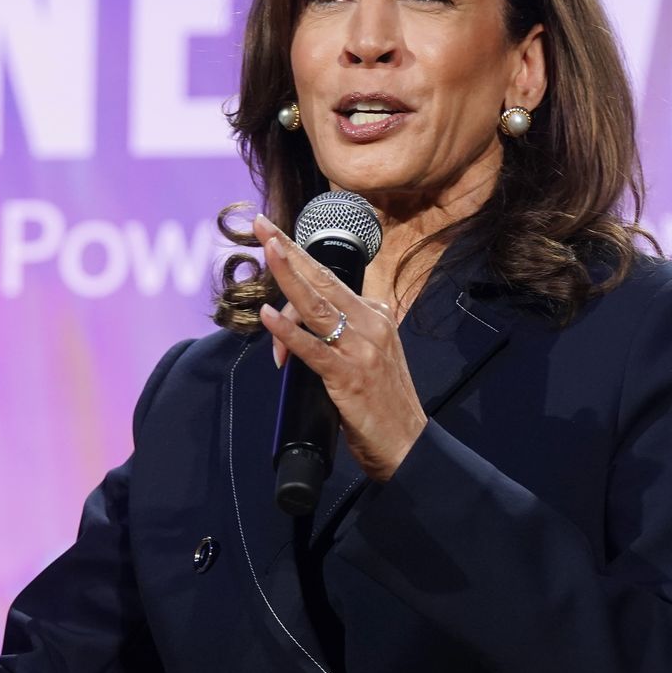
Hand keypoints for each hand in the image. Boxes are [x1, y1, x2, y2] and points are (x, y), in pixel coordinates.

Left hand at [254, 214, 426, 481]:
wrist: (409, 445)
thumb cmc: (381, 405)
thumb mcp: (366, 357)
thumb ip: (338, 335)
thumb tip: (293, 330)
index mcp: (376, 315)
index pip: (329, 280)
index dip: (299, 256)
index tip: (275, 234)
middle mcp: (372, 323)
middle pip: (322, 279)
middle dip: (289, 250)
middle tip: (262, 227)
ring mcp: (362, 348)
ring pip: (316, 305)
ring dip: (288, 276)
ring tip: (267, 252)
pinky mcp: (349, 376)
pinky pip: (314, 347)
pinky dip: (289, 330)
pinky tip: (269, 317)